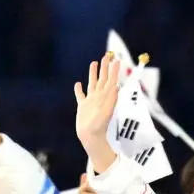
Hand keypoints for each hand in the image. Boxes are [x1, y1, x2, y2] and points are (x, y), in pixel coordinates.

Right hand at [73, 53, 124, 169]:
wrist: (91, 136)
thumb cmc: (99, 125)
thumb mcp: (107, 111)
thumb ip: (111, 99)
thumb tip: (116, 87)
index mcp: (105, 96)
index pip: (110, 80)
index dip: (113, 70)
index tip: (116, 60)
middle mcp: (99, 96)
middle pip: (102, 79)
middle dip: (104, 68)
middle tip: (106, 56)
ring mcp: (90, 101)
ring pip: (92, 83)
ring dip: (93, 74)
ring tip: (94, 63)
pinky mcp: (83, 107)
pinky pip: (80, 96)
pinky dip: (78, 90)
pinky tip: (77, 84)